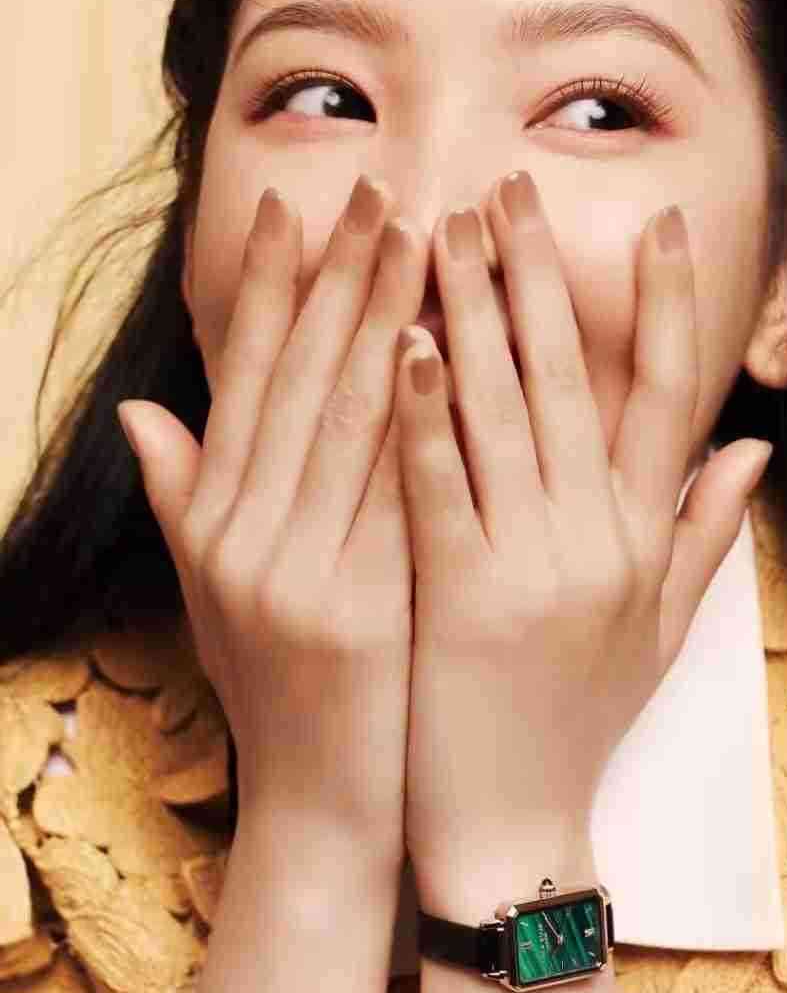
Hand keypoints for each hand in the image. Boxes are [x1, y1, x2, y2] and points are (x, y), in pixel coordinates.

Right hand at [115, 174, 428, 846]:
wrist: (322, 802)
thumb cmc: (278, 685)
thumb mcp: (212, 590)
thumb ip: (181, 495)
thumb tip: (138, 408)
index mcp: (212, 520)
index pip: (242, 377)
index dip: (265, 288)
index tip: (294, 207)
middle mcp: (241, 535)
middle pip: (297, 379)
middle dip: (338, 278)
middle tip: (379, 190)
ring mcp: (295, 570)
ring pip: (341, 417)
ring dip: (381, 317)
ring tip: (420, 236)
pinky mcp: (356, 605)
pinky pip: (390, 489)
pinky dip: (414, 413)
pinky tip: (441, 345)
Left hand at [393, 169, 772, 870]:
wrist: (513, 824)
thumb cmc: (579, 717)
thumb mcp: (659, 630)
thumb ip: (703, 533)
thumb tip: (754, 446)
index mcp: (643, 535)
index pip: (670, 394)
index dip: (669, 305)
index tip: (659, 223)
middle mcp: (598, 535)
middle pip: (573, 378)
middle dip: (541, 274)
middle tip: (511, 184)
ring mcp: (531, 563)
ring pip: (505, 412)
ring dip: (477, 311)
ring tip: (452, 226)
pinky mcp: (461, 593)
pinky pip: (441, 483)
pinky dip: (425, 410)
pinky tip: (405, 338)